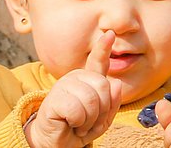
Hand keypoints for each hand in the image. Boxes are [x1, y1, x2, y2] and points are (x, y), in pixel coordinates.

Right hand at [26, 31, 122, 147]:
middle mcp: (75, 78)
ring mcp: (63, 85)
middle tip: (89, 121)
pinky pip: (78, 110)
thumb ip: (112, 101)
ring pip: (92, 99)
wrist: (58, 142)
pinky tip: (70, 123)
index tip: (110, 34)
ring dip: (90, 119)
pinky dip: (79, 123)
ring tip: (79, 123)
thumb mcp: (102, 118)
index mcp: (88, 80)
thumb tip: (116, 83)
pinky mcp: (54, 98)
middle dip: (102, 111)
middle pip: (104, 86)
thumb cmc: (79, 127)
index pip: (98, 62)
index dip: (104, 48)